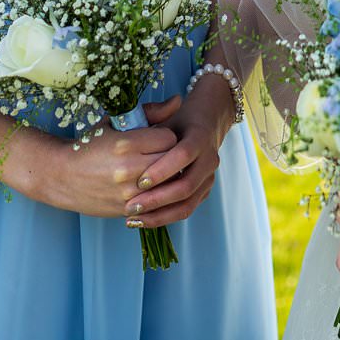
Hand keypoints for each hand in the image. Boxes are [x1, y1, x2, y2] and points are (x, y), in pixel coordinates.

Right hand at [27, 122, 179, 217]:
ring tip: (157, 170)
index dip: (167, 136)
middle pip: (172, 161)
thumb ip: (149, 112)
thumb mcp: (114, 123)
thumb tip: (178, 100)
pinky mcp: (127, 209)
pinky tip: (149, 187)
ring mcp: (128, 192)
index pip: (169, 138)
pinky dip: (157, 194)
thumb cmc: (90, 145)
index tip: (159, 137)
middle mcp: (128, 168)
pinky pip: (156, 202)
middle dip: (170, 156)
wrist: (61, 176)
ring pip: (167, 184)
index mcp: (126, 143)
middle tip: (161, 153)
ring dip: (166, 177)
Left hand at [124, 88, 231, 230]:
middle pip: (186, 185)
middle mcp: (209, 159)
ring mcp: (209, 178)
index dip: (161, 170)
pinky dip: (164, 218)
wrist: (205, 127)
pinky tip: (142, 221)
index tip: (139, 181)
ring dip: (159, 214)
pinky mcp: (204, 192)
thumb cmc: (178, 123)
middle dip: (157, 198)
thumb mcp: (165, 118)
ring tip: (133, 218)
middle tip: (131, 206)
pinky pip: (185, 210)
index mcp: (200, 137)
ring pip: (187, 203)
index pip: (182, 155)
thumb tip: (133, 123)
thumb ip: (151, 120)